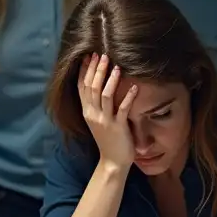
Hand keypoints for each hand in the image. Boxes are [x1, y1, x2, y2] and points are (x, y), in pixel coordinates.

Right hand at [79, 54, 137, 170]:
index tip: (88, 56)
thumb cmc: (107, 139)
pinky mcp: (117, 127)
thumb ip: (96, 104)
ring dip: (110, 80)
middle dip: (96, 70)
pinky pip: (122, 109)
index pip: (81, 86)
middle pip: (91, 87)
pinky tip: (135, 87)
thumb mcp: (97, 120)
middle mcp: (92, 114)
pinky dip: (128, 97)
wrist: (112, 162)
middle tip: (102, 55)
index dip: (84, 70)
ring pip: (103, 95)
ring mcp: (104, 120)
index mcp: (86, 111)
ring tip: (116, 66)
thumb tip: (100, 85)